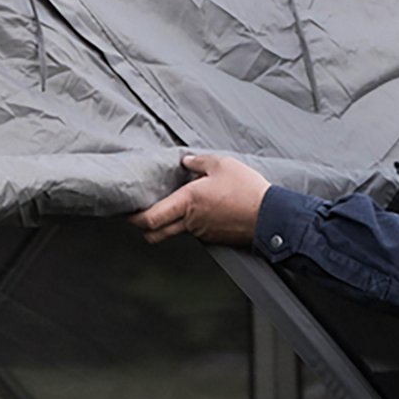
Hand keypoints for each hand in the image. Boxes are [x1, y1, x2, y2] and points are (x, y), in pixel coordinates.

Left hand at [128, 154, 270, 245]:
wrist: (271, 216)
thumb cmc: (247, 190)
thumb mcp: (222, 165)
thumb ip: (198, 162)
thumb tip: (185, 162)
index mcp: (188, 202)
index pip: (150, 218)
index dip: (134, 218)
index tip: (127, 212)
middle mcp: (190, 221)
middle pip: (154, 234)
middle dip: (142, 227)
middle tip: (139, 215)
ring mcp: (201, 232)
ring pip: (174, 232)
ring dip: (169, 222)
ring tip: (173, 206)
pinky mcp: (213, 237)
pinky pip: (193, 231)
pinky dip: (189, 223)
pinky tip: (199, 210)